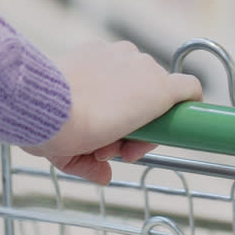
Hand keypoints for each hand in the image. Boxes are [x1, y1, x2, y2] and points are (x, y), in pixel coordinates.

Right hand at [26, 39, 204, 183]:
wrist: (48, 108)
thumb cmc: (45, 118)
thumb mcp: (62, 141)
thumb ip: (85, 160)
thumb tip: (105, 176)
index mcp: (96, 59)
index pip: (120, 88)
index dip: (117, 120)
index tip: (105, 142)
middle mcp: (121, 57)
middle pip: (140, 93)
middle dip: (127, 126)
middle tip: (111, 149)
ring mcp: (142, 69)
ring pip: (158, 98)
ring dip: (144, 127)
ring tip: (123, 149)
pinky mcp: (161, 87)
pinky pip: (188, 89)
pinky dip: (188, 106)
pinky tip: (182, 126)